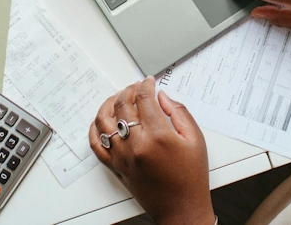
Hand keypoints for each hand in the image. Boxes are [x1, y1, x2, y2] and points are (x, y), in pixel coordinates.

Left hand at [89, 77, 213, 224]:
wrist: (182, 209)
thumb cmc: (191, 177)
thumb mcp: (195, 140)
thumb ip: (179, 113)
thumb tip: (162, 97)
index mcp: (158, 137)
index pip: (144, 99)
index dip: (145, 85)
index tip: (149, 81)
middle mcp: (136, 146)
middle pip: (122, 106)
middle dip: (128, 90)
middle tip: (136, 87)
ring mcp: (122, 157)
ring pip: (103, 121)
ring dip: (109, 104)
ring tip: (118, 99)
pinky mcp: (115, 167)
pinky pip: (96, 144)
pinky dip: (95, 129)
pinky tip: (102, 121)